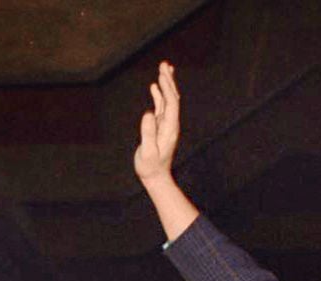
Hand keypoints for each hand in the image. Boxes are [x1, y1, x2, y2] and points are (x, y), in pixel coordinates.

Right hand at [132, 61, 179, 184]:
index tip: (162, 76)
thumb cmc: (150, 166)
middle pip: (173, 97)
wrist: (155, 176)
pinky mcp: (161, 125)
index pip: (171, 104)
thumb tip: (148, 113)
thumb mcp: (147, 152)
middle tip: (165, 64)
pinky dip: (160, 95)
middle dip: (169, 80)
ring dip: (166, 84)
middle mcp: (171, 123)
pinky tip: (155, 86)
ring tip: (164, 68)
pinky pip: (162, 106)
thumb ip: (148, 133)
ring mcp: (166, 123)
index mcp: (170, 128)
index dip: (167, 89)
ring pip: (169, 100)